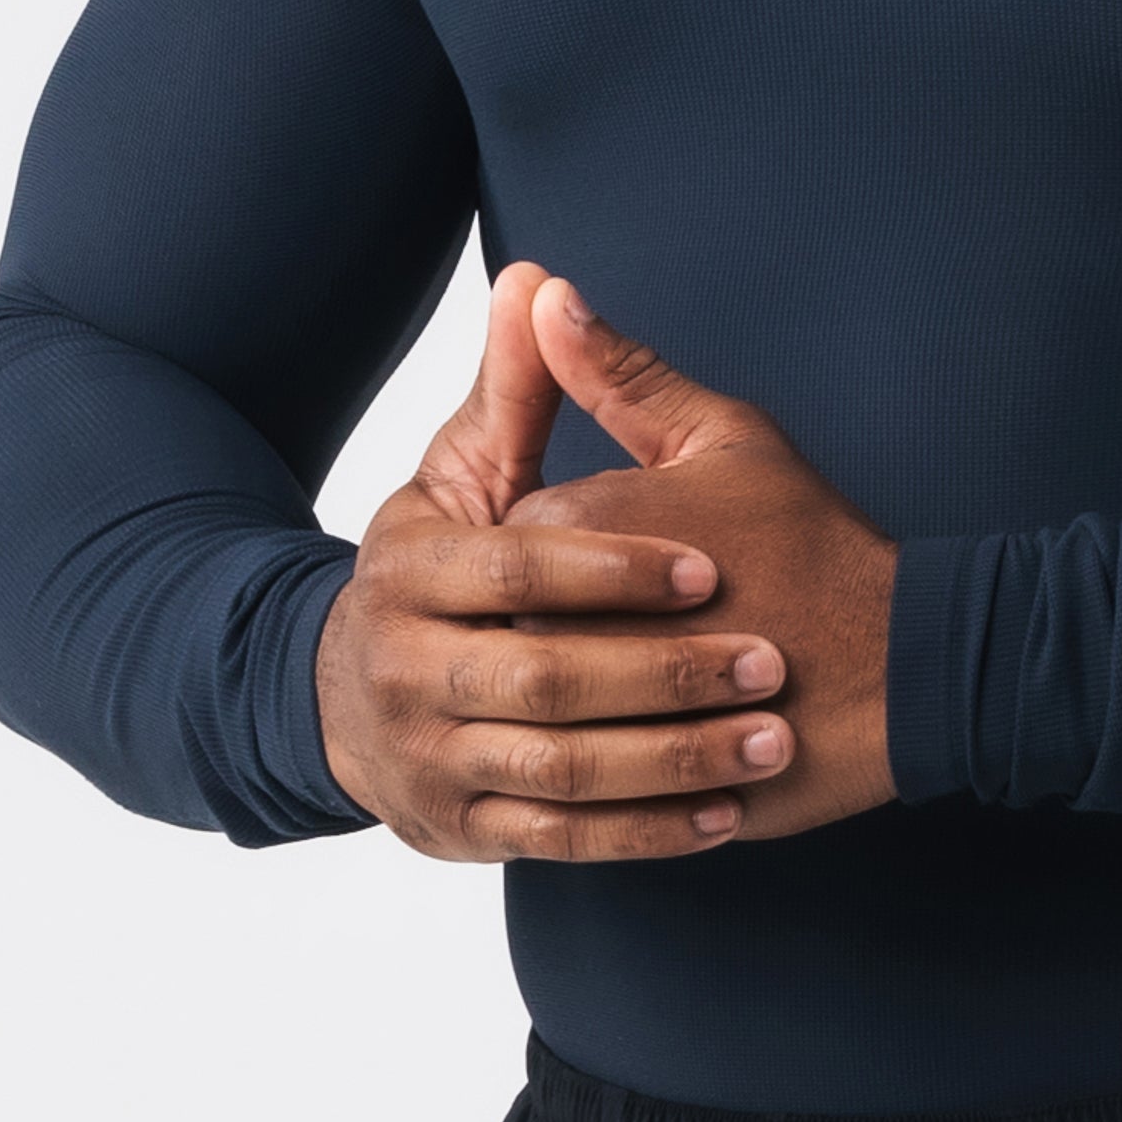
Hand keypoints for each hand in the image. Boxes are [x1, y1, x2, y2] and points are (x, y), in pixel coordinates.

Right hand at [316, 260, 802, 861]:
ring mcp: (429, 758)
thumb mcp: (466, 477)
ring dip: (678, 760)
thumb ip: (517, 391)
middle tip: (769, 661)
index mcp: (406, 570)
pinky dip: (647, 833)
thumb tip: (540, 281)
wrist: (350, 700)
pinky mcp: (459, 828)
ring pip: (564, 770)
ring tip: (771, 738)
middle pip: (547, 679)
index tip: (710, 569)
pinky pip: (561, 840)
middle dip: (669, 675)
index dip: (615, 569)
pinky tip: (725, 813)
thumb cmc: (445, 570)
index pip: (517, 568)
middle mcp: (403, 670)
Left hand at [506, 279, 898, 848]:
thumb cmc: (818, 545)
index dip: (570, 554)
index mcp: (576, 527)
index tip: (638, 560)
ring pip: (533, 708)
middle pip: (509, 624)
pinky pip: (576, 783)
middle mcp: (564, 621)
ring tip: (660, 686)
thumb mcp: (723, 436)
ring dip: (581, 701)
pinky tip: (660, 745)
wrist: (904, 664)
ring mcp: (591, 713)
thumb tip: (543, 293)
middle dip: (564, 625)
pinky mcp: (625, 784)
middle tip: (652, 624)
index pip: (510, 541)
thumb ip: (619, 374)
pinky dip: (606, 769)